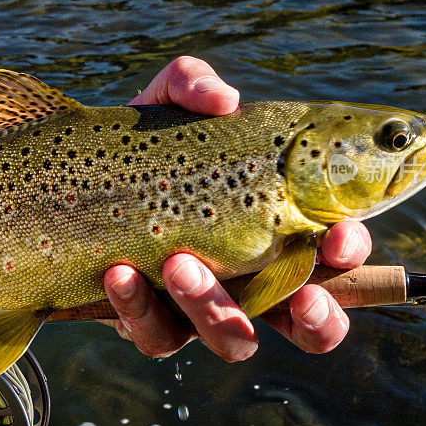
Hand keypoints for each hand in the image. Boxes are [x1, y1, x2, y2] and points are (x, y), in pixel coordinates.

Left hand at [102, 56, 371, 359]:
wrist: (76, 178)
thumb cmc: (145, 142)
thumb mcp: (166, 103)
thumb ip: (194, 84)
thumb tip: (224, 99)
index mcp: (275, 227)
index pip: (333, 253)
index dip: (350, 254)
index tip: (337, 237)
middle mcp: (251, 276)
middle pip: (311, 323)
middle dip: (320, 319)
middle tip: (302, 296)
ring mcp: (204, 307)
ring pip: (235, 341)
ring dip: (216, 310)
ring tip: (179, 263)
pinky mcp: (153, 324)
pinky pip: (158, 338)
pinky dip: (141, 311)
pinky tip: (120, 274)